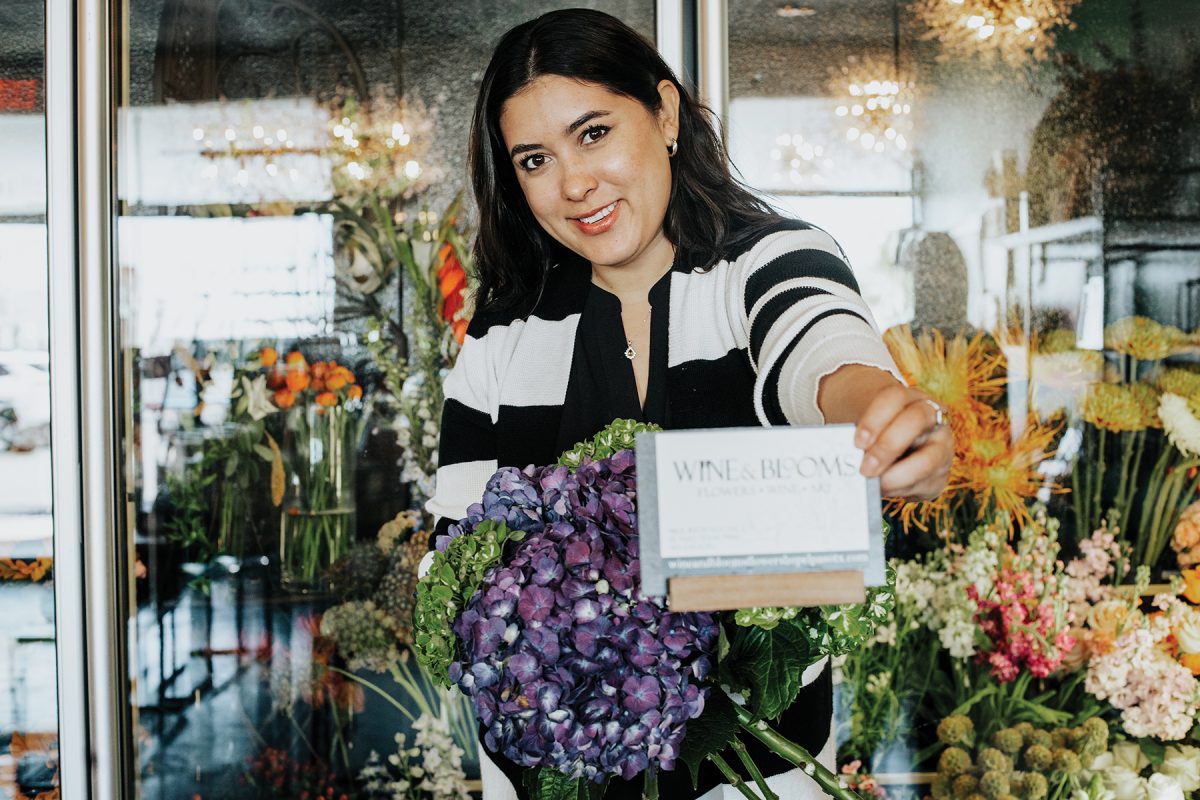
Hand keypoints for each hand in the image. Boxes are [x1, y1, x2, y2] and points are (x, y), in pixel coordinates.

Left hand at [854, 384, 952, 500]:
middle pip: (914, 420)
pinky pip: (924, 484)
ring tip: (874, 484)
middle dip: (887, 446)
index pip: (894, 397)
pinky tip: (885, 489)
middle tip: (865, 468)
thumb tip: (843, 457)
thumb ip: (859, 437)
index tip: (857, 442)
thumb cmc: (876, 436)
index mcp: (909, 398)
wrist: (896, 451)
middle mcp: (932, 417)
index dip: (875, 420)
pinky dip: (901, 490)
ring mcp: (941, 446)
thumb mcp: (868, 429)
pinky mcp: (941, 475)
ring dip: (897, 476)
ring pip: (927, 459)